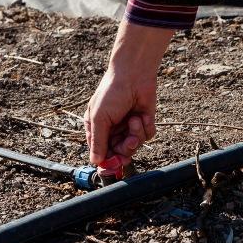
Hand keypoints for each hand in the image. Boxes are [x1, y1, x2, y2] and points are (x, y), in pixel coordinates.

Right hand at [84, 21, 174, 165]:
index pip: (100, 153)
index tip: (113, 168)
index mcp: (96, 129)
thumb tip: (95, 161)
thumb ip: (98, 141)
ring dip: (136, 135)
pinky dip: (145, 127)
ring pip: (134, 146)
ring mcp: (128, 127)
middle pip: (119, 153)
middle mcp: (112, 130)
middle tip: (129, 141)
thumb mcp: (99, 118)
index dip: (107, 162)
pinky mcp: (143, 123)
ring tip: (134, 120)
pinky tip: (142, 115)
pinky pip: (147, 136)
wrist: (134, 75)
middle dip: (125, 149)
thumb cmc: (111, 93)